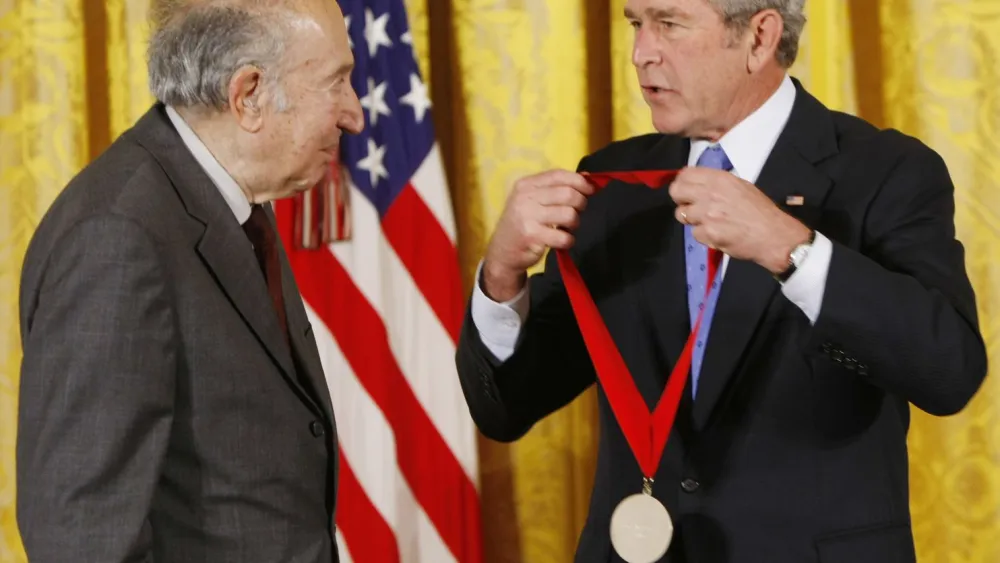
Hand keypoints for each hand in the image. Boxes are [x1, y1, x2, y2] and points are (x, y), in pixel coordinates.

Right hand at [482, 170, 594, 300]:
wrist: (502, 252)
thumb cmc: (523, 224)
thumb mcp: (532, 201)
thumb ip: (556, 188)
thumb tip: (586, 178)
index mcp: (526, 184)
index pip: (558, 175)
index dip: (579, 181)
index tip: (590, 190)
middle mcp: (525, 197)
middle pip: (568, 193)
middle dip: (580, 203)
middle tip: (576, 212)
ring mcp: (527, 216)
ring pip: (569, 214)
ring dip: (574, 223)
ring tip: (567, 228)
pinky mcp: (532, 236)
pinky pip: (564, 237)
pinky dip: (568, 240)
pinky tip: (561, 241)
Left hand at [669, 167, 811, 273]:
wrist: (773, 235)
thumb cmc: (760, 211)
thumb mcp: (740, 187)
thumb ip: (717, 184)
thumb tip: (697, 184)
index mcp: (719, 179)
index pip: (686, 174)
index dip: (682, 182)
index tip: (685, 189)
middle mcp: (710, 193)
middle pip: (676, 192)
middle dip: (680, 199)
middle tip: (689, 206)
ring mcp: (707, 214)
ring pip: (682, 214)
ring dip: (692, 220)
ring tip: (709, 222)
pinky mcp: (708, 233)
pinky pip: (694, 233)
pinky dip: (704, 236)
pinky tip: (717, 234)